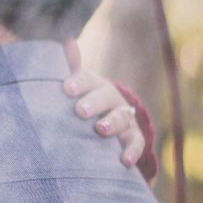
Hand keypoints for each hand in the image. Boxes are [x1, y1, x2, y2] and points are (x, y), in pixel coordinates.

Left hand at [62, 40, 145, 167]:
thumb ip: (70, 69)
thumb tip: (70, 42)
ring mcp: (124, 116)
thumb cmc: (82, 99)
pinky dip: (132, 151)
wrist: (107, 116)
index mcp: (93, 84)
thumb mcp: (75, 86)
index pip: (87, 79)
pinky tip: (125, 161)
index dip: (78, 83)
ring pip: (121, 118)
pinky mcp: (133, 135)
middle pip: (104, 97)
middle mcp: (111, 97)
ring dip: (112, 123)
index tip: (67, 88)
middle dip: (93, 103)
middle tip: (80, 110)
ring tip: (101, 129)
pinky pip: (136, 142)